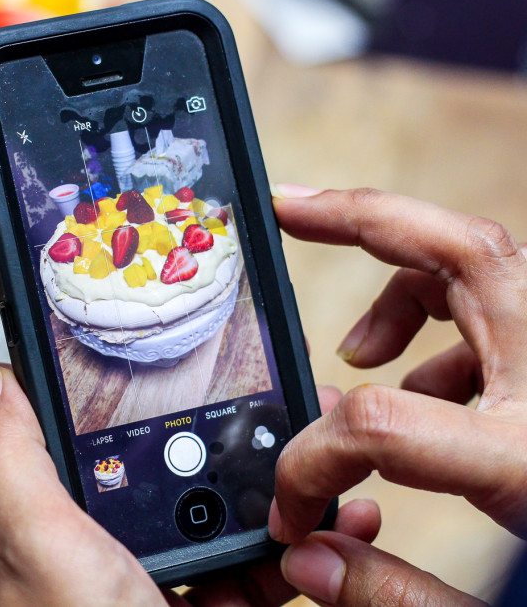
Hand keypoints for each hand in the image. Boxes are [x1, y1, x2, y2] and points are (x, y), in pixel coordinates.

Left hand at [0, 365, 380, 605]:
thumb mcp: (39, 556)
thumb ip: (9, 468)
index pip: (1, 410)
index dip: (44, 367)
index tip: (98, 337)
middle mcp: (54, 542)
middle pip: (110, 448)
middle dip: (170, 424)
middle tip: (224, 396)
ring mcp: (119, 575)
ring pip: (179, 499)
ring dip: (240, 484)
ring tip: (296, 463)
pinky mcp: (174, 604)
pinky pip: (227, 559)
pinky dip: (274, 546)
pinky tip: (314, 534)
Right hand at [269, 185, 526, 604]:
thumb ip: (395, 591)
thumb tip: (303, 559)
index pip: (380, 424)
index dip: (309, 466)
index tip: (293, 508)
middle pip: (456, 254)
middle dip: (356, 219)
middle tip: (285, 211)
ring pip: (475, 269)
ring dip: (399, 294)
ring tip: (359, 353)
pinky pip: (494, 311)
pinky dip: (441, 333)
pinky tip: (429, 390)